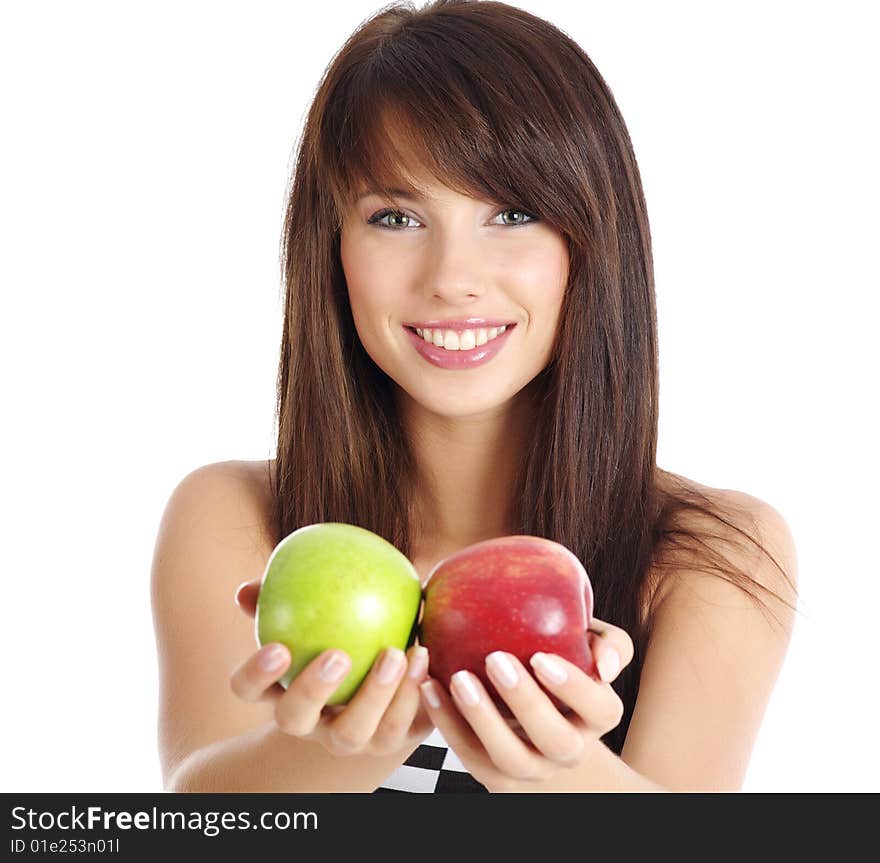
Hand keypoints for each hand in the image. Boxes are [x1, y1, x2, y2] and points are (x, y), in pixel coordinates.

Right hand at [231, 578, 433, 756]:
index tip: (278, 647)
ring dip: (373, 694)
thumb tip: (247, 589)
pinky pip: (397, 725)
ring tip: (393, 654)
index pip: (248, 689)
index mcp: (281, 688)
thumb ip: (289, 593)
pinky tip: (421, 655)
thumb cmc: (343, 628)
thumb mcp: (320, 611)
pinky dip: (410, 691)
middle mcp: (310, 721)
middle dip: (311, 690)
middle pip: (293, 719)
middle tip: (337, 655)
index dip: (255, 675)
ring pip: (351, 732)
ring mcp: (347, 737)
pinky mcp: (387, 741)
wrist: (390, 674)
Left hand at [418, 618, 632, 790]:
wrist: (541, 720)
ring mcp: (533, 768)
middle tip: (495, 659)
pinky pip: (471, 756)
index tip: (541, 657)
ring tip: (459, 678)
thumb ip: (607, 644)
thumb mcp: (590, 646)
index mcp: (598, 715)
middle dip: (525, 701)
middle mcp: (569, 749)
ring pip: (511, 758)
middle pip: (554, 739)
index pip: (600, 707)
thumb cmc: (564, 665)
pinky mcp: (496, 777)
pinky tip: (430, 687)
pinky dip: (448, 722)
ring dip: (482, 718)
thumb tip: (604, 664)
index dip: (574, 687)